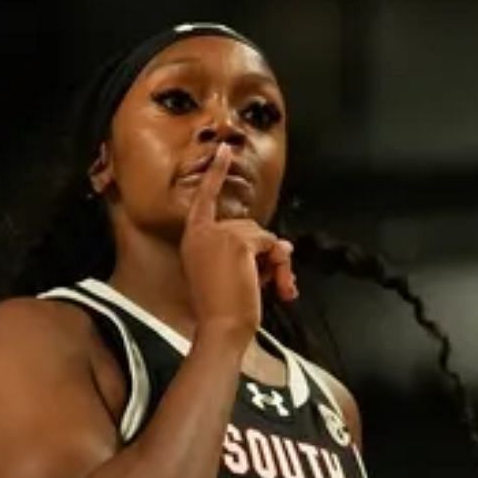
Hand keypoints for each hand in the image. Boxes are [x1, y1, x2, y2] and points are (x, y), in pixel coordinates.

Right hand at [179, 143, 296, 345]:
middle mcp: (203, 233)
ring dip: (276, 264)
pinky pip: (271, 245)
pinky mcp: (240, 242)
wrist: (220, 327)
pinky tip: (275, 286)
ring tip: (275, 289)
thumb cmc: (221, 309)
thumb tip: (284, 245)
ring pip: (264, 237)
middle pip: (249, 228)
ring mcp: (221, 235)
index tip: (224, 150)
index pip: (204, 200)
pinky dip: (279, 266)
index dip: (216, 175)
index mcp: (193, 240)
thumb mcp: (229, 275)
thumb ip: (249, 254)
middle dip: (266, 254)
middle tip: (274, 283)